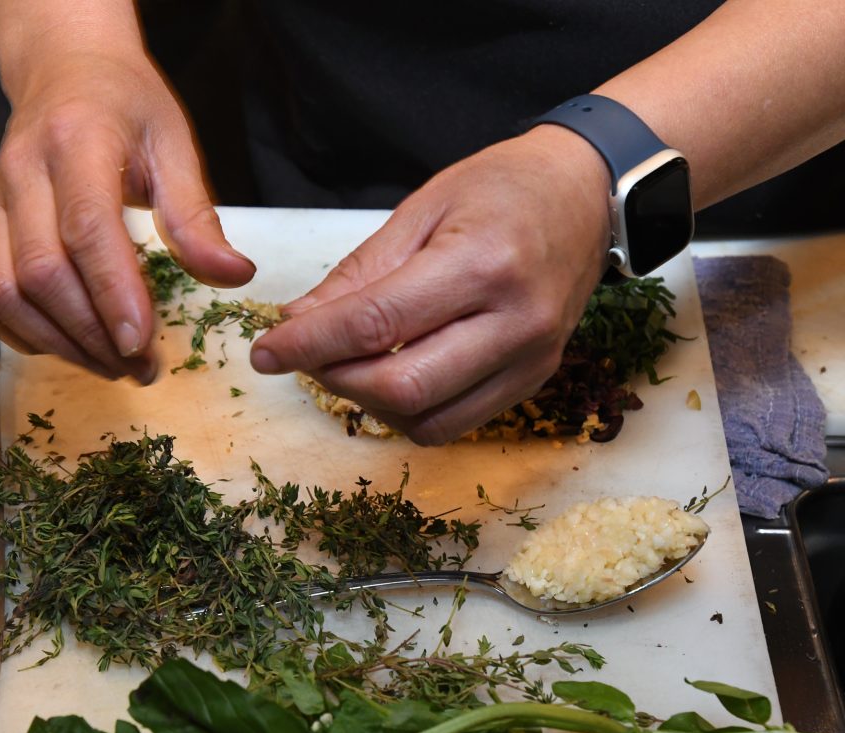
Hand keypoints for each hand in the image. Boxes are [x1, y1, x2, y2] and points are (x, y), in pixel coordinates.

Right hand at [0, 46, 254, 382]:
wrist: (65, 69)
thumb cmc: (125, 104)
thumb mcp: (174, 143)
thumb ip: (197, 214)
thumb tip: (234, 275)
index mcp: (78, 141)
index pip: (86, 228)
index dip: (112, 293)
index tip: (141, 343)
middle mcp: (24, 172)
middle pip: (41, 273)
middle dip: (91, 335)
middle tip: (140, 368)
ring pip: (4, 293)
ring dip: (58, 344)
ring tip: (110, 365)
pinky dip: (23, 334)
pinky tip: (68, 344)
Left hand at [250, 126, 611, 444]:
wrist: (585, 196)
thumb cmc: (502, 189)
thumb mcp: (420, 209)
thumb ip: (358, 274)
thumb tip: (296, 324)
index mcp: (482, 264)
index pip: (376, 324)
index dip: (309, 344)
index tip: (266, 352)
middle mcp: (514, 322)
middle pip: (401, 387)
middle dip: (335, 377)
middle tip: (307, 353)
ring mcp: (531, 360)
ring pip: (425, 420)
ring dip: (368, 402)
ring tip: (349, 361)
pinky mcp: (534, 381)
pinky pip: (454, 423)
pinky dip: (407, 411)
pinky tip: (391, 373)